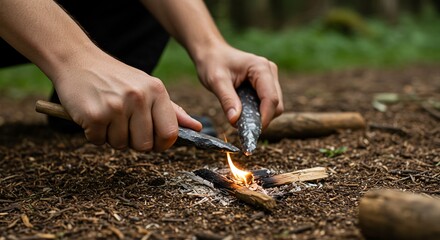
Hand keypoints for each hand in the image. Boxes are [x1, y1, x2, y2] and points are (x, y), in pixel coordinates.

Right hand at [51, 50, 200, 150]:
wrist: (77, 60)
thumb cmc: (116, 78)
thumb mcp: (147, 87)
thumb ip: (172, 111)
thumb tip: (197, 128)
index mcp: (157, 91)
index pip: (170, 133)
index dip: (161, 143)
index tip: (151, 139)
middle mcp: (139, 97)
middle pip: (145, 145)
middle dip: (133, 141)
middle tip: (123, 123)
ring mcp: (116, 106)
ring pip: (121, 145)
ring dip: (112, 136)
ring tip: (107, 114)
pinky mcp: (95, 115)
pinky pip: (99, 141)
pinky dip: (94, 134)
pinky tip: (93, 114)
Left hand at [195, 43, 283, 128]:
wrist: (212, 53)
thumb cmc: (213, 63)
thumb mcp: (216, 81)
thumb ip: (227, 100)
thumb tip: (235, 121)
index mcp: (261, 68)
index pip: (271, 98)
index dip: (264, 118)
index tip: (252, 132)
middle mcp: (270, 72)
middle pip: (276, 104)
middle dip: (262, 119)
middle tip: (242, 128)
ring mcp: (270, 78)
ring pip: (274, 106)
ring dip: (259, 116)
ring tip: (240, 118)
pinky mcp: (266, 85)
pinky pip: (267, 104)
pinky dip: (257, 112)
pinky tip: (242, 112)